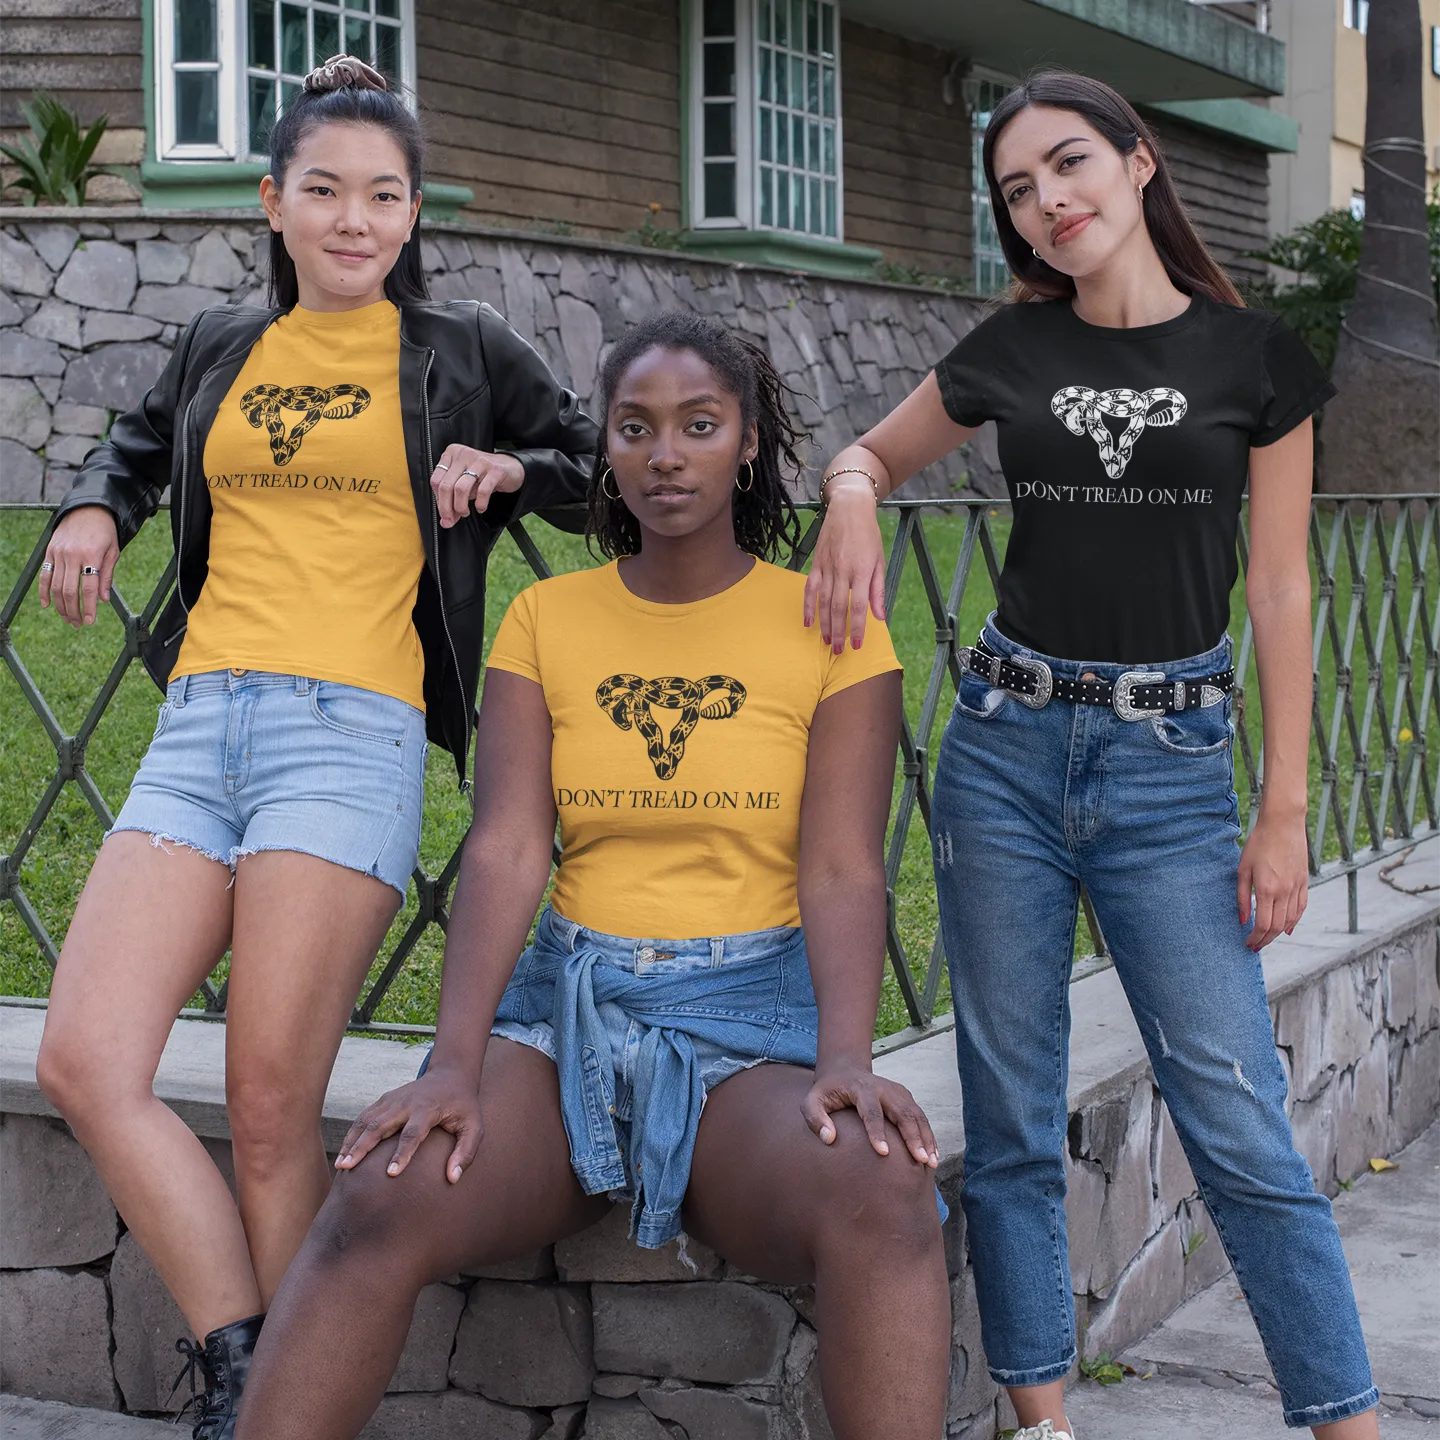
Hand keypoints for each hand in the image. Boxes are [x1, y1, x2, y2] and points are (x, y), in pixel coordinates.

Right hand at [39, 506, 118, 627]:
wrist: (87, 509)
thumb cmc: (104, 532)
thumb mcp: (113, 552)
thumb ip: (106, 575)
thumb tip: (102, 600)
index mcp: (92, 556)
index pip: (89, 588)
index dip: (89, 607)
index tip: (90, 621)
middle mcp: (73, 555)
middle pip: (70, 591)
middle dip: (73, 611)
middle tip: (78, 624)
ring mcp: (59, 553)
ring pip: (56, 586)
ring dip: (61, 605)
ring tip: (68, 618)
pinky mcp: (49, 550)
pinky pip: (45, 574)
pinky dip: (44, 591)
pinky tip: (47, 604)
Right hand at [334, 1068, 482, 1182]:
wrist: (451, 1075)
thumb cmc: (463, 1107)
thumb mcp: (475, 1127)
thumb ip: (466, 1152)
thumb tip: (453, 1178)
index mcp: (428, 1109)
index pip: (412, 1134)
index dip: (402, 1154)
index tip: (390, 1174)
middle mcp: (406, 1103)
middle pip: (380, 1126)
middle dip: (363, 1147)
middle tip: (347, 1168)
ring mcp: (392, 1100)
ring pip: (367, 1121)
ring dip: (352, 1142)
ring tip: (340, 1165)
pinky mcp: (385, 1100)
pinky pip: (364, 1117)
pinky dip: (352, 1134)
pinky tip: (344, 1152)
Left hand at [431, 445, 524, 527]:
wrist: (510, 468)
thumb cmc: (482, 476)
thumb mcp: (464, 483)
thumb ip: (452, 499)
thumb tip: (446, 521)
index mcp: (451, 454)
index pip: (436, 481)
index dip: (438, 501)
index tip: (445, 513)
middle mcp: (463, 455)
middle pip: (446, 486)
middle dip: (447, 508)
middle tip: (451, 519)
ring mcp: (479, 461)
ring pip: (461, 489)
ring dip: (461, 507)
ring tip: (466, 513)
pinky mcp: (495, 470)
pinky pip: (482, 491)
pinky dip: (480, 504)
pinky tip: (481, 508)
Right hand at [802, 481, 883, 653]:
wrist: (849, 508)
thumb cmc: (869, 534)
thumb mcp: (880, 560)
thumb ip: (878, 590)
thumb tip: (879, 616)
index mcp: (863, 570)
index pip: (859, 605)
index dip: (858, 627)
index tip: (857, 645)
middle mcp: (843, 570)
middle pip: (839, 608)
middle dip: (838, 632)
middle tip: (838, 650)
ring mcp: (827, 567)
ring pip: (823, 602)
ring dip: (824, 624)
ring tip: (826, 641)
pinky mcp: (816, 563)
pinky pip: (810, 588)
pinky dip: (808, 606)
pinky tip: (808, 622)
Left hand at [802, 1057, 938, 1166]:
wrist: (844, 1070)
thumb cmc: (827, 1092)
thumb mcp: (812, 1100)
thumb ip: (815, 1118)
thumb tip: (829, 1138)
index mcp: (861, 1088)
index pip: (871, 1111)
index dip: (876, 1132)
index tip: (883, 1153)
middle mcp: (884, 1088)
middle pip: (902, 1112)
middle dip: (913, 1136)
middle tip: (920, 1159)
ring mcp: (897, 1092)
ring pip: (916, 1115)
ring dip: (926, 1138)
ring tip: (931, 1162)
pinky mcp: (906, 1097)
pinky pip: (921, 1117)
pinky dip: (929, 1136)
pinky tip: (933, 1155)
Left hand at [1238, 808, 1308, 949]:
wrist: (1283, 824)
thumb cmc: (1259, 843)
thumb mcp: (1243, 869)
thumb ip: (1242, 896)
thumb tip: (1242, 919)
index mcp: (1267, 889)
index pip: (1263, 924)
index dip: (1256, 938)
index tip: (1248, 944)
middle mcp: (1285, 892)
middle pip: (1278, 926)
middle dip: (1266, 940)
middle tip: (1255, 946)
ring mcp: (1297, 887)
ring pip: (1291, 920)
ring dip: (1279, 933)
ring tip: (1267, 939)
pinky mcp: (1305, 882)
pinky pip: (1301, 908)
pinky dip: (1294, 921)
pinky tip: (1287, 928)